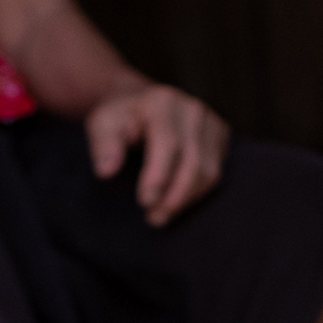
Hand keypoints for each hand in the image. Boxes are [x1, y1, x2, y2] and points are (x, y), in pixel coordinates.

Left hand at [85, 82, 227, 225]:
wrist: (141, 103)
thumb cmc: (120, 119)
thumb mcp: (102, 125)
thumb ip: (103, 145)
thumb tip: (106, 172)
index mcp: (162, 103)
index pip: (168, 144)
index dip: (159, 177)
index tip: (145, 203)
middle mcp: (192, 110)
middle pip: (193, 162)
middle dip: (175, 196)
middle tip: (154, 219)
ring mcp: (211, 121)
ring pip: (209, 171)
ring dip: (187, 199)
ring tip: (162, 215)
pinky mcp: (221, 135)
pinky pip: (216, 172)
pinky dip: (197, 193)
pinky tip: (176, 201)